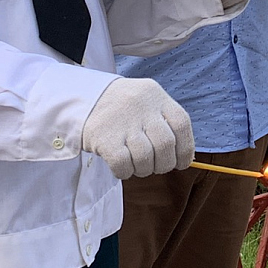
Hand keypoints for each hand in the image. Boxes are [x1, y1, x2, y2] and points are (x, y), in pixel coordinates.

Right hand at [80, 78, 194, 179]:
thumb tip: (185, 158)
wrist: (82, 99)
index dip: (186, 149)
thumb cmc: (123, 108)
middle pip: (165, 144)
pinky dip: (126, 172)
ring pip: (145, 158)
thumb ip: (165, 123)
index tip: (181, 162)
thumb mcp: (146, 102)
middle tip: (156, 167)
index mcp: (155, 95)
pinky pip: (123, 165)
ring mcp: (121, 121)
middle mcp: (141, 105)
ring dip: (144, 170)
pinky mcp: (103, 137)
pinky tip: (122, 167)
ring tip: (137, 166)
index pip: (181, 124)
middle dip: (165, 163)